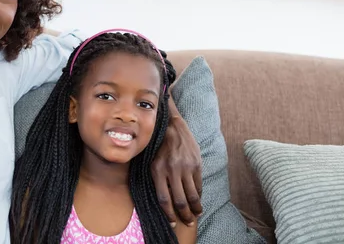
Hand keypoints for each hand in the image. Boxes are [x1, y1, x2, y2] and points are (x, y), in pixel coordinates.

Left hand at [152, 98, 202, 226]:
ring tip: (195, 214)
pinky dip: (199, 194)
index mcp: (157, 170)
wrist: (171, 125)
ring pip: (192, 195)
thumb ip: (156, 178)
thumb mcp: (151, 161)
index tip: (172, 223)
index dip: (168, 214)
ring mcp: (186, 167)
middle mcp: (172, 170)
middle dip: (184, 215)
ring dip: (195, 208)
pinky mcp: (196, 163)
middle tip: (187, 222)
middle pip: (179, 201)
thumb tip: (162, 199)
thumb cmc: (157, 145)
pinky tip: (198, 199)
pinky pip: (198, 184)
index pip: (164, 199)